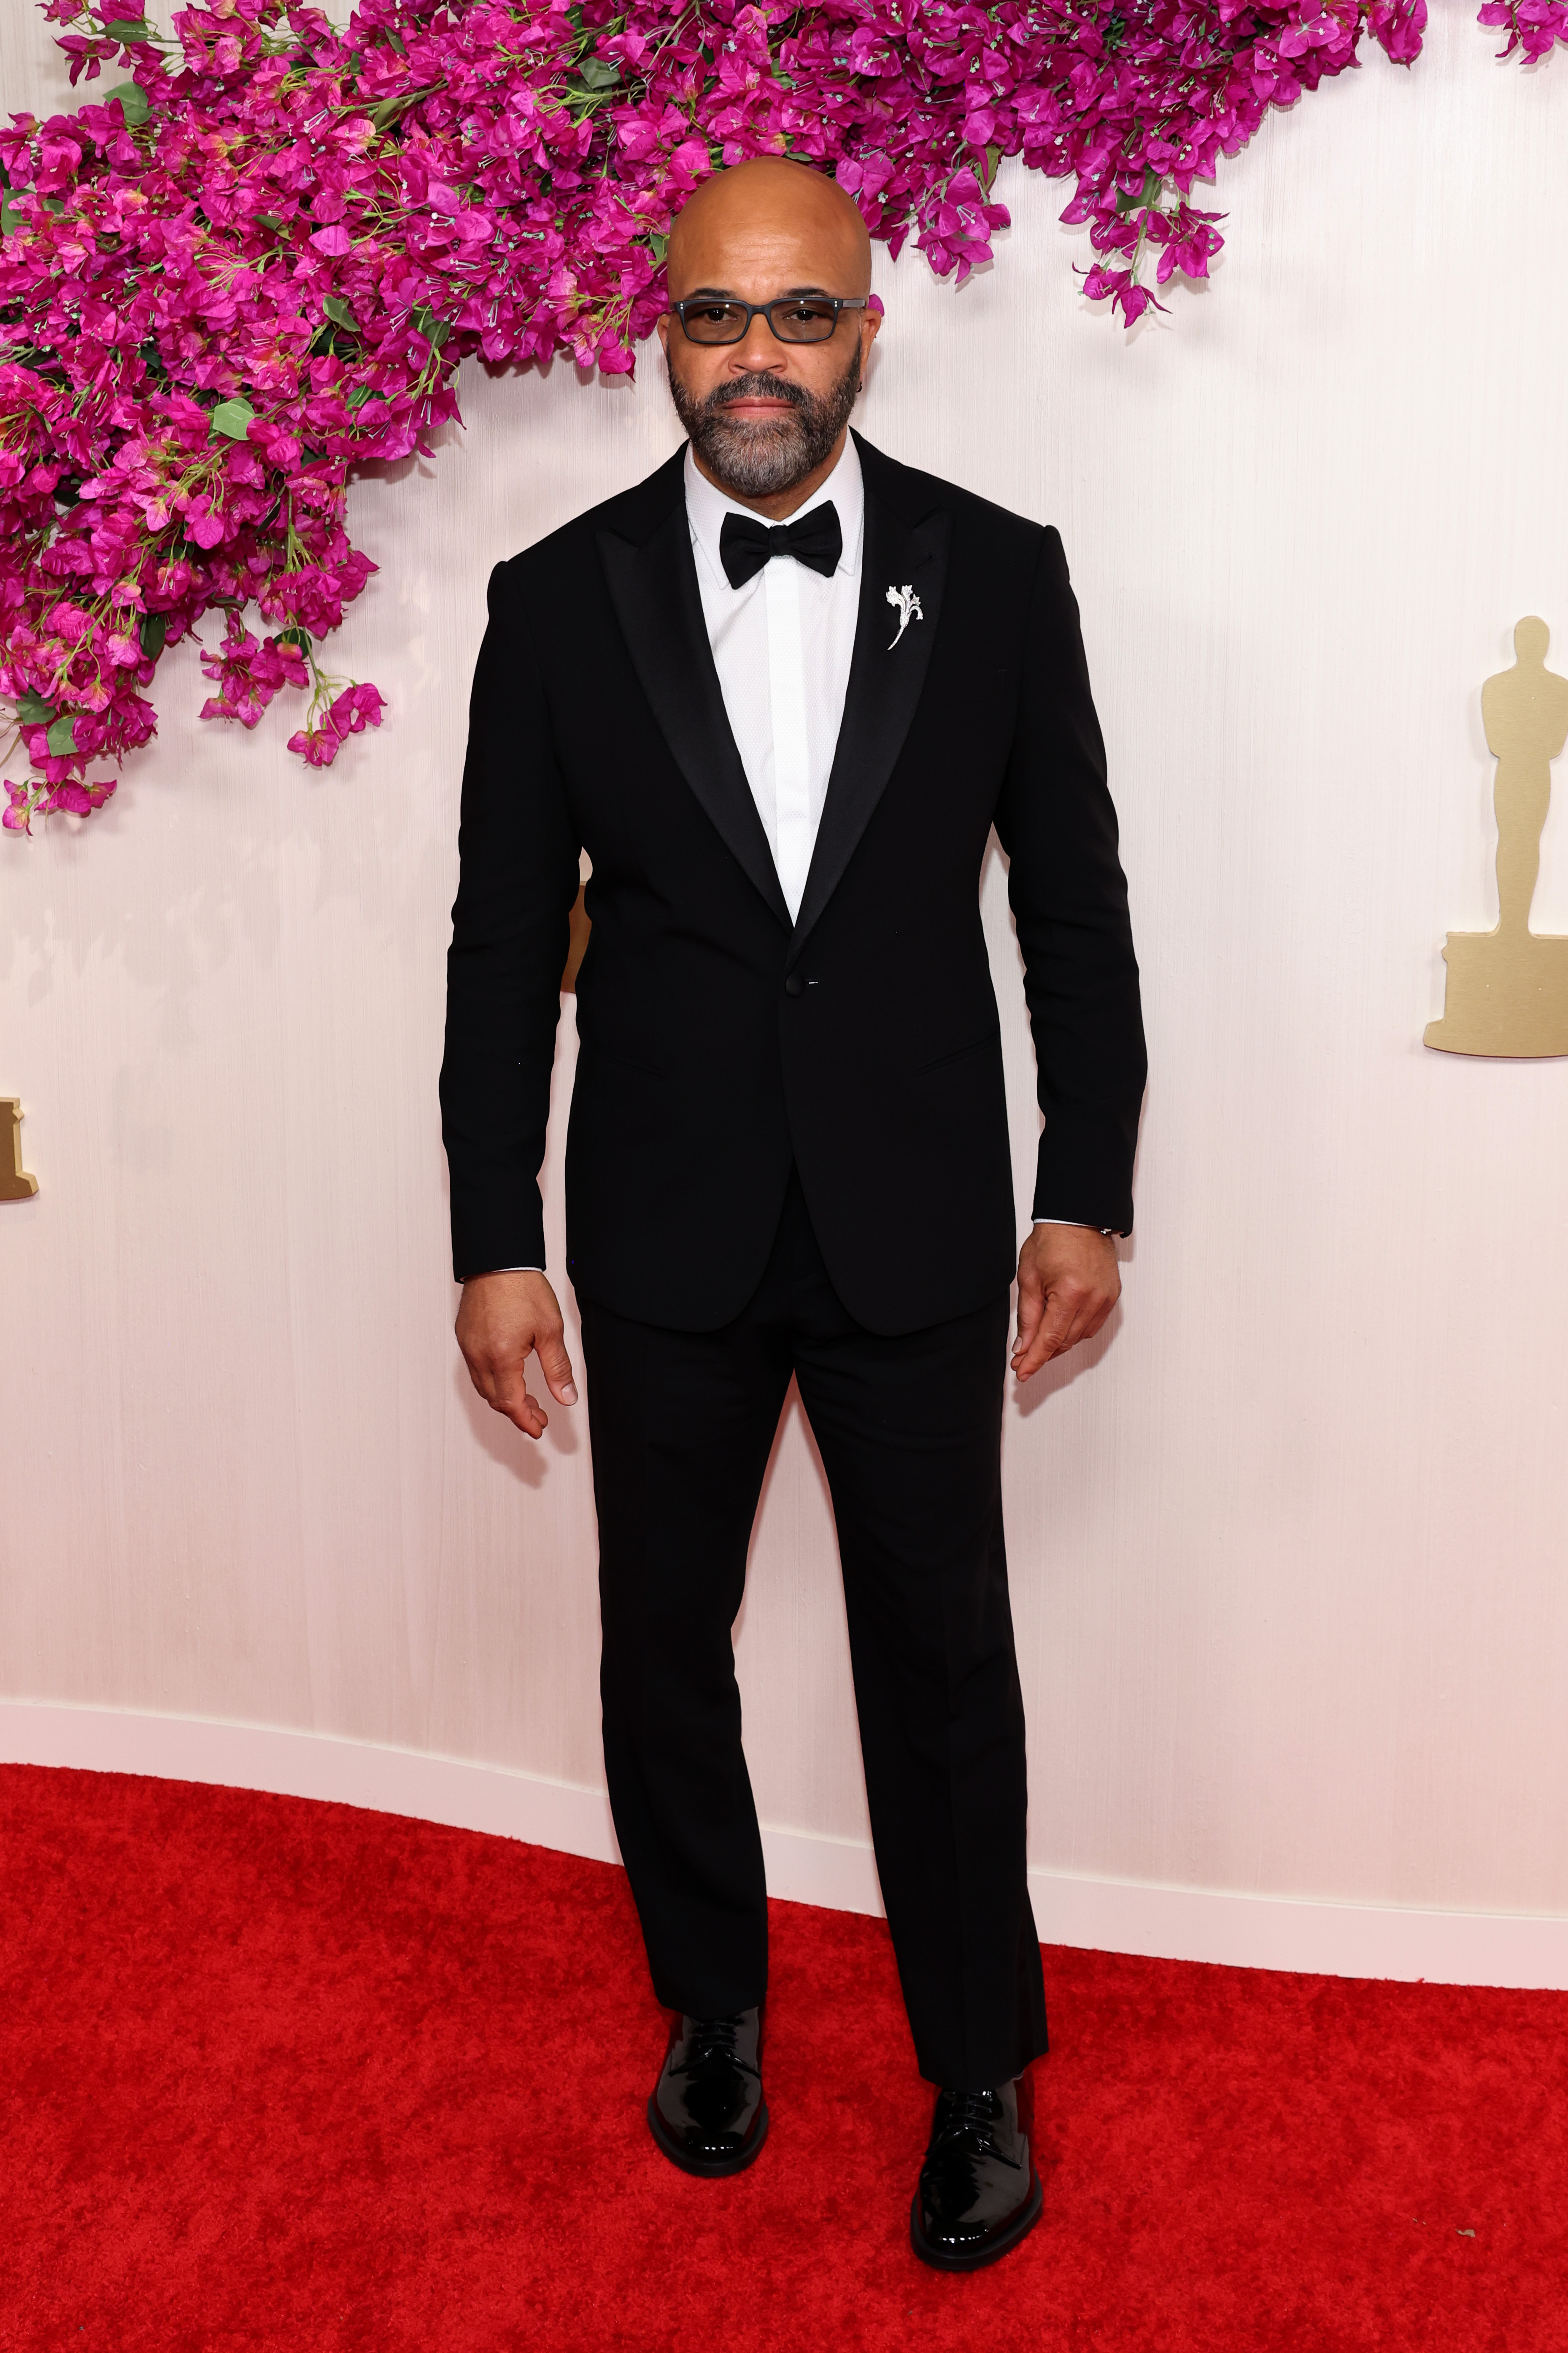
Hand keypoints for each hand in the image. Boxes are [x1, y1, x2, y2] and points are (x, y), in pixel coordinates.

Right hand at [455, 1270, 576, 1439]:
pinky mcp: (465, 1337)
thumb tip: (567, 1397)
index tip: (538, 1429)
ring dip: (505, 1399)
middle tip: (538, 1417)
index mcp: (501, 1356)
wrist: (497, 1260)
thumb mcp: (550, 1330)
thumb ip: (558, 1368)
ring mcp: (469, 1347)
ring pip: (484, 1387)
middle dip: (518, 1413)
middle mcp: (479, 1355)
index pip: (511, 1403)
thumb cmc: (523, 1289)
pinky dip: (493, 1382)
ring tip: (527, 1402)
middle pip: (495, 1399)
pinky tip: (509, 1378)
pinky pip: (476, 1370)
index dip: (525, 1420)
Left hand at [1011, 1225, 1120, 1381]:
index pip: (1050, 1338)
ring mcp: (1106, 1299)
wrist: (1078, 1220)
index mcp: (1070, 1293)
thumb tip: (1023, 1346)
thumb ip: (1027, 1316)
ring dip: (1059, 1343)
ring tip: (1039, 1343)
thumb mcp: (1029, 1278)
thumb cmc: (1052, 1242)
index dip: (1034, 1359)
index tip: (1022, 1372)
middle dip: (1042, 1353)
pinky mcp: (1112, 1297)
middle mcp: (1093, 1299)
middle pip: (1065, 1341)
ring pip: (1079, 1337)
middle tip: (1023, 1359)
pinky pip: (1091, 1326)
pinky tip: (1061, 1328)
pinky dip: (1075, 1331)